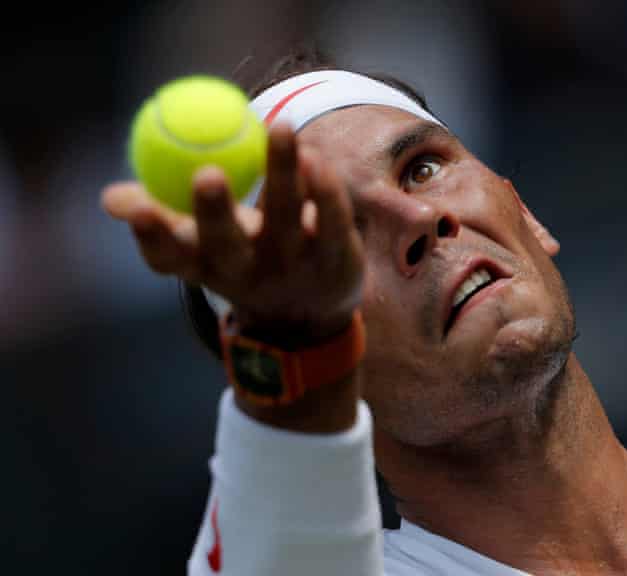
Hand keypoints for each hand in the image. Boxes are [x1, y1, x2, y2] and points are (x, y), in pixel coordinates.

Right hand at [102, 122, 364, 344]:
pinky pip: (330, 217)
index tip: (137, 208)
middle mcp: (246, 272)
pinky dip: (322, 186)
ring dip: (282, 170)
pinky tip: (314, 156)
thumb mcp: (201, 248)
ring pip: (285, 216)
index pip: (170, 258)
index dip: (152, 237)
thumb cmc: (243, 261)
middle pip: (227, 244)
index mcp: (205, 267)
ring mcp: (293, 267)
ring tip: (280, 126)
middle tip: (206, 173)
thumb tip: (113, 199)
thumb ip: (163, 218)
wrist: (312, 315)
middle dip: (214, 212)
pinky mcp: (336, 259)